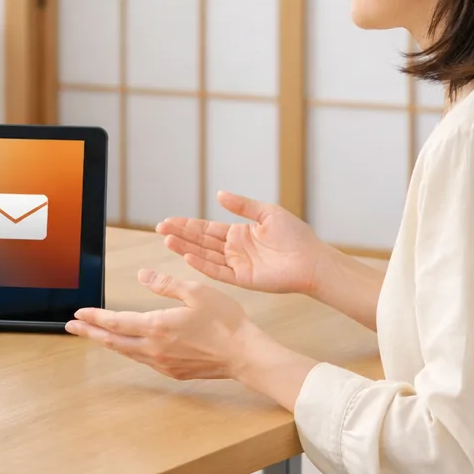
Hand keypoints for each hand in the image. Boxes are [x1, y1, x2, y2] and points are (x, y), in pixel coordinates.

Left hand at [65, 269, 258, 380]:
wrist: (245, 355)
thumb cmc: (225, 322)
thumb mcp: (196, 292)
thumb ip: (165, 285)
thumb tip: (142, 276)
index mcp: (157, 327)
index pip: (116, 322)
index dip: (94, 317)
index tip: (78, 313)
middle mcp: (154, 348)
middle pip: (113, 341)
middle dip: (90, 333)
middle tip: (72, 327)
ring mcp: (163, 363)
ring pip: (126, 352)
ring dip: (108, 342)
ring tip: (94, 334)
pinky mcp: (173, 371)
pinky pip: (143, 360)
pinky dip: (128, 351)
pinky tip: (127, 345)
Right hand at [155, 191, 331, 296]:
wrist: (313, 260)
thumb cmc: (296, 236)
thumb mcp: (267, 213)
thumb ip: (242, 205)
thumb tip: (218, 194)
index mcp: (239, 233)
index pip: (207, 228)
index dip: (187, 225)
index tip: (168, 221)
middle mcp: (234, 249)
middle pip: (201, 241)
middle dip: (180, 234)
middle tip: (160, 228)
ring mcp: (236, 265)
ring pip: (205, 256)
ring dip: (186, 248)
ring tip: (168, 240)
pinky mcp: (242, 279)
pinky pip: (218, 271)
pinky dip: (202, 265)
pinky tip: (187, 257)